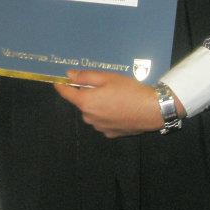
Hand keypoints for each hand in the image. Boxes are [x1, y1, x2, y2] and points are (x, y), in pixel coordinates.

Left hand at [54, 70, 182, 137]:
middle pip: (82, 103)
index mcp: (86, 102)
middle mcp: (89, 117)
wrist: (151, 110)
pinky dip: (107, 115)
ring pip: (93, 113)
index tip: (58, 81)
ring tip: (116, 98)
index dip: (61, 86)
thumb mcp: (107, 78)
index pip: (66, 94)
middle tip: (104, 86)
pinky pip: (103, 121)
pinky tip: (120, 110)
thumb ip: (85, 77)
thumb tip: (69, 75)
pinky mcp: (111, 133)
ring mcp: (99, 128)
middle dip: (88, 94)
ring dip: (98, 105)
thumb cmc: (129, 90)